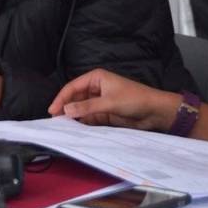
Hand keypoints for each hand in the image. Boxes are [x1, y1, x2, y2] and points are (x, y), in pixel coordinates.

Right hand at [47, 68, 180, 130]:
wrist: (154, 111)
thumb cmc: (134, 99)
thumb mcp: (109, 102)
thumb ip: (87, 107)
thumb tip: (66, 110)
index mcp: (96, 78)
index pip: (72, 87)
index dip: (61, 98)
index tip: (52, 111)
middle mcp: (96, 88)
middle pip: (75, 98)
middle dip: (65, 108)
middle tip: (55, 121)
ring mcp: (100, 101)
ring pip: (81, 109)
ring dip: (73, 116)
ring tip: (62, 127)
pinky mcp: (104, 113)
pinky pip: (89, 118)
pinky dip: (82, 123)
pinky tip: (75, 129)